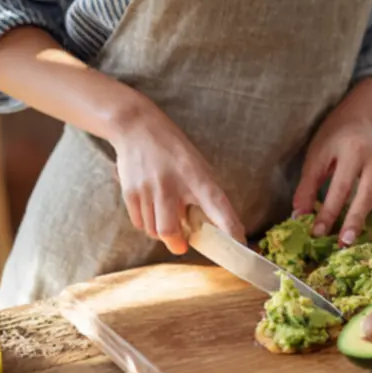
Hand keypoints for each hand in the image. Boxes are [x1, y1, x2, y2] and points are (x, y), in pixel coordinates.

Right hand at [109, 95, 243, 253]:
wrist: (137, 127)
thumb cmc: (173, 150)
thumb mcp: (196, 165)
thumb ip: (203, 194)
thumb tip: (211, 227)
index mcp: (197, 176)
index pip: (218, 206)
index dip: (229, 227)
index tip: (240, 245)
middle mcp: (172, 185)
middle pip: (170, 231)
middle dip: (177, 244)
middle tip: (183, 245)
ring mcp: (149, 189)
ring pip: (153, 230)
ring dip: (162, 233)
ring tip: (166, 216)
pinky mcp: (130, 192)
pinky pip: (139, 223)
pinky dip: (148, 225)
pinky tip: (153, 210)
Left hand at [292, 78, 371, 245]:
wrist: (360, 119)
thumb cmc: (334, 138)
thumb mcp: (317, 155)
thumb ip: (308, 185)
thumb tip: (299, 216)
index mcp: (353, 151)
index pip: (340, 186)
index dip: (329, 211)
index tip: (317, 232)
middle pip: (367, 194)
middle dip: (357, 220)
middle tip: (346, 243)